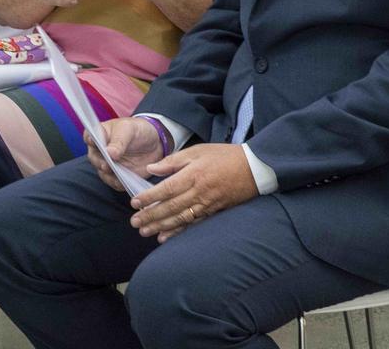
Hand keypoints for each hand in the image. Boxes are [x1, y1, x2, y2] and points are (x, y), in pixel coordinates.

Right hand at [84, 117, 162, 191]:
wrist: (153, 144)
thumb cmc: (137, 131)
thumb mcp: (129, 130)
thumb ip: (119, 141)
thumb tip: (109, 153)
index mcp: (100, 134)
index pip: (89, 136)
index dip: (89, 139)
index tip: (93, 141)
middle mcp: (99, 151)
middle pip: (94, 158)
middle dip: (100, 162)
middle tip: (107, 164)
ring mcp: (107, 165)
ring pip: (103, 173)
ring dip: (110, 175)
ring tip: (119, 176)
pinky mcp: (117, 177)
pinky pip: (115, 183)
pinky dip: (119, 183)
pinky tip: (125, 182)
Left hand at [129, 143, 257, 242]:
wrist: (254, 168)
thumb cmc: (224, 156)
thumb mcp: (197, 151)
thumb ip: (173, 160)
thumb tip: (151, 168)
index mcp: (193, 175)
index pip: (166, 189)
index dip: (149, 197)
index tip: (134, 203)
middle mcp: (199, 192)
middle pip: (170, 207)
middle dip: (151, 216)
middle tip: (135, 223)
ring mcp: (207, 205)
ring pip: (180, 219)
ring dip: (161, 226)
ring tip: (144, 232)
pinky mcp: (214, 212)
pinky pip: (193, 225)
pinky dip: (178, 232)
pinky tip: (165, 237)